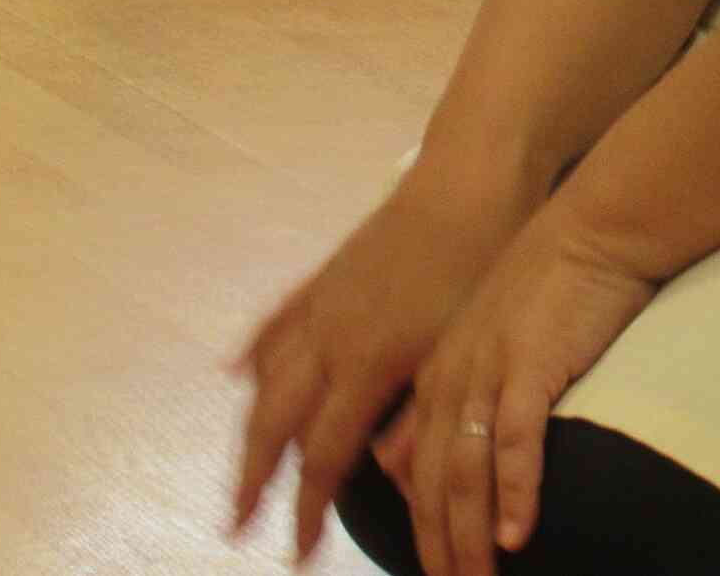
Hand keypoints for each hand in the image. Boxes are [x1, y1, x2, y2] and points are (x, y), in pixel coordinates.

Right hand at [230, 174, 531, 563]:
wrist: (471, 180)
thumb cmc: (483, 262)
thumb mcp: (463, 344)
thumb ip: (421, 407)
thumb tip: (391, 471)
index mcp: (366, 362)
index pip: (324, 454)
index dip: (307, 508)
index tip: (295, 553)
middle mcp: (330, 337)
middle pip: (276, 422)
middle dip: (255, 479)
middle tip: (238, 525)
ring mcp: (323, 303)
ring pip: (268, 378)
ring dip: (250, 429)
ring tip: (242, 468)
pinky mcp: (327, 275)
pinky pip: (277, 323)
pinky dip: (254, 355)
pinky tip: (237, 374)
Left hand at [399, 201, 657, 575]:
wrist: (597, 226)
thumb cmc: (558, 280)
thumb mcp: (496, 335)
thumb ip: (468, 389)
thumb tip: (452, 448)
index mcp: (437, 374)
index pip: (410, 470)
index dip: (419, 527)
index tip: (433, 569)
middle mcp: (449, 378)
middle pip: (428, 484)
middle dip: (437, 548)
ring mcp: (486, 372)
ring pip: (462, 474)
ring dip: (467, 538)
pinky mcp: (530, 366)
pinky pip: (515, 443)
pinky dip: (514, 494)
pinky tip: (517, 534)